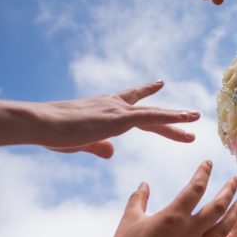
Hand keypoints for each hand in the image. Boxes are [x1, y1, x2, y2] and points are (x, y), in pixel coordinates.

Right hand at [38, 81, 199, 157]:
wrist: (40, 124)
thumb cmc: (53, 133)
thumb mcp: (80, 143)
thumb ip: (98, 146)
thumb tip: (112, 152)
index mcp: (104, 109)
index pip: (131, 101)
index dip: (145, 93)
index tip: (159, 84)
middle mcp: (114, 105)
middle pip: (149, 112)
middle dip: (170, 118)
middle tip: (192, 119)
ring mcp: (118, 110)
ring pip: (155, 115)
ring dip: (177, 118)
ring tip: (196, 118)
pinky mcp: (119, 118)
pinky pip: (152, 117)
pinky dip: (172, 117)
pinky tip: (188, 119)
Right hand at [95, 161, 236, 236]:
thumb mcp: (129, 219)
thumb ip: (138, 199)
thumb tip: (144, 184)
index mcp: (173, 216)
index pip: (195, 188)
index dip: (203, 173)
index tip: (209, 163)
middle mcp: (189, 232)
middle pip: (217, 207)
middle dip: (229, 191)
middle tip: (236, 180)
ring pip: (224, 230)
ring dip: (235, 215)